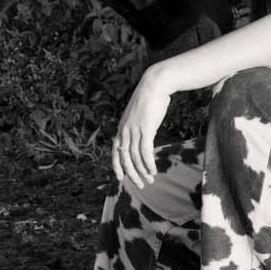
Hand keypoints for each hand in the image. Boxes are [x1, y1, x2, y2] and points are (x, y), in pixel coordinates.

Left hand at [112, 69, 169, 188]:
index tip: (121, 178)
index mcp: (121, 128)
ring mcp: (134, 130)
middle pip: (125, 158)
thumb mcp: (138, 114)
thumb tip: (141, 136)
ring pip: (135, 157)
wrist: (155, 84)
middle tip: (140, 184)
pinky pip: (145, 151)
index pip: (115, 151)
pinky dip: (149, 163)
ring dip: (142, 171)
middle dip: (132, 174)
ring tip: (150, 179)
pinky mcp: (146, 129)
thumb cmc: (150, 99)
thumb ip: (137, 126)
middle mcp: (125, 130)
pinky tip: (153, 170)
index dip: (117, 166)